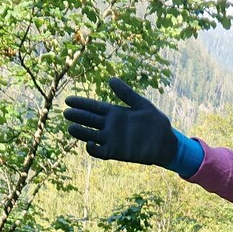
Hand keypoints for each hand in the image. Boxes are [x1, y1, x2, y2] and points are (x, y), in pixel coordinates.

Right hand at [63, 78, 178, 166]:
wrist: (166, 142)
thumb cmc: (155, 122)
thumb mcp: (141, 104)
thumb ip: (126, 94)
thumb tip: (111, 79)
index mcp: (115, 112)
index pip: (94, 107)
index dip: (81, 103)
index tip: (68, 100)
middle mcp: (110, 126)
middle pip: (89, 120)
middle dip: (78, 116)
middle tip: (66, 112)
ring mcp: (112, 139)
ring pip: (91, 135)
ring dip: (81, 132)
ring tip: (70, 127)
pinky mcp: (116, 152)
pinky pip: (100, 151)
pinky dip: (93, 149)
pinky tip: (89, 143)